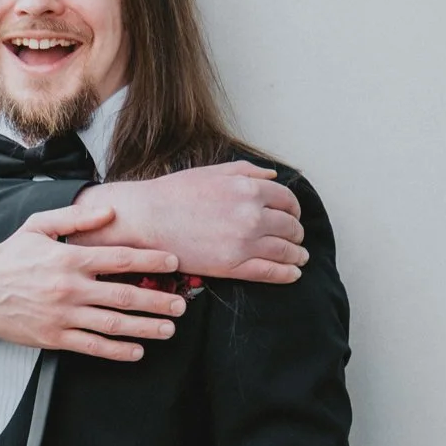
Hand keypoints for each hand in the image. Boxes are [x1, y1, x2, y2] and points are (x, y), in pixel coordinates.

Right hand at [0, 203, 183, 359]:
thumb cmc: (8, 256)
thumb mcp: (38, 227)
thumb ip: (75, 218)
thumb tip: (110, 212)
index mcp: (68, 258)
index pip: (120, 258)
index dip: (151, 260)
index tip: (173, 263)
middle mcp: (69, 288)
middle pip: (124, 295)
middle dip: (158, 300)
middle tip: (181, 304)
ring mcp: (62, 315)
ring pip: (113, 324)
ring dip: (145, 327)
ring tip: (168, 328)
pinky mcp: (54, 337)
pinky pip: (92, 346)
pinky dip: (117, 350)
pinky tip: (137, 350)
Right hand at [73, 161, 306, 282]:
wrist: (146, 219)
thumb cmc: (173, 193)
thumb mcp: (212, 172)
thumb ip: (246, 171)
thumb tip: (273, 175)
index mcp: (248, 188)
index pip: (288, 200)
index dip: (294, 209)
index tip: (293, 215)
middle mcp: (251, 215)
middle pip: (291, 226)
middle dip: (296, 232)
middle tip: (295, 237)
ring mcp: (244, 242)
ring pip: (285, 251)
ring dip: (297, 254)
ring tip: (299, 257)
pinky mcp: (233, 266)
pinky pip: (271, 272)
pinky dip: (287, 274)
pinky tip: (292, 274)